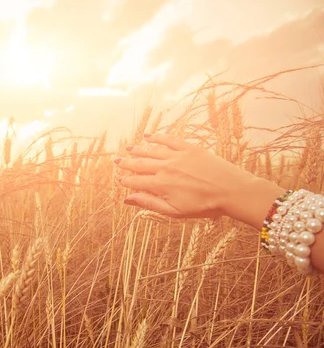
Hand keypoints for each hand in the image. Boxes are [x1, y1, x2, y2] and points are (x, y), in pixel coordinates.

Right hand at [114, 134, 257, 218]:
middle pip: (140, 164)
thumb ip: (150, 204)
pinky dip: (157, 136)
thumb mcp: (174, 212)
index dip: (125, 180)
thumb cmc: (204, 206)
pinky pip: (169, 139)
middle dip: (126, 163)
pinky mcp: (189, 148)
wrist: (232, 191)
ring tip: (128, 148)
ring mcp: (177, 156)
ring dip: (138, 149)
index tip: (118, 179)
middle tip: (116, 161)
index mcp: (160, 185)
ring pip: (151, 150)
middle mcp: (165, 168)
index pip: (136, 181)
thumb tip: (128, 199)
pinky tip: (149, 135)